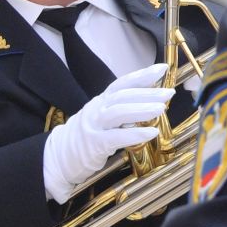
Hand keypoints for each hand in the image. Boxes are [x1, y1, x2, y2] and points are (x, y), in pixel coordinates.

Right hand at [42, 63, 168, 201]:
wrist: (58, 157)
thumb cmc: (86, 137)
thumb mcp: (103, 117)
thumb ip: (122, 108)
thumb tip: (150, 99)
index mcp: (101, 101)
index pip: (123, 83)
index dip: (142, 75)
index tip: (162, 69)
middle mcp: (97, 109)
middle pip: (123, 96)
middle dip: (148, 92)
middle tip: (169, 92)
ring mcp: (93, 126)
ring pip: (118, 112)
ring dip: (141, 109)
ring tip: (161, 108)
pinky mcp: (93, 144)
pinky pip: (115, 137)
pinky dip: (135, 135)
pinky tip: (151, 133)